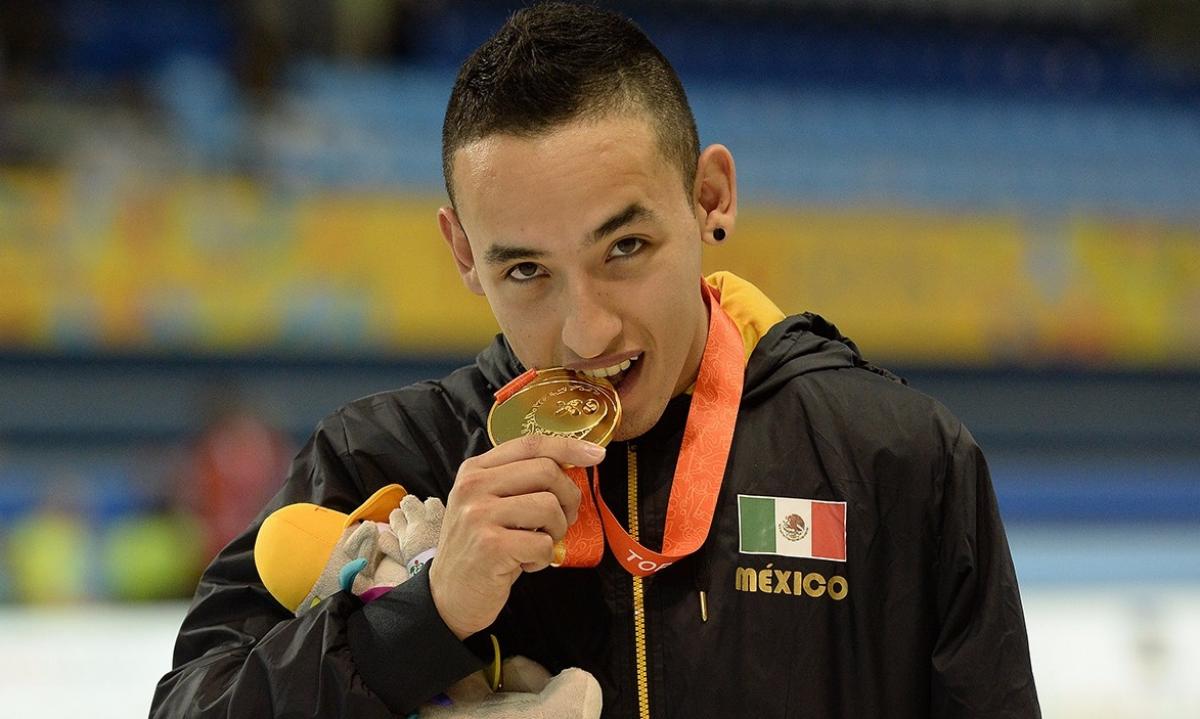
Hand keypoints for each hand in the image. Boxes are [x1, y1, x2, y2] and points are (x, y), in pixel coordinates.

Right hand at [429, 434, 604, 638]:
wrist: (449, 596)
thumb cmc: (480, 548)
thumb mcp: (490, 505)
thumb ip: (520, 482)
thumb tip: (574, 464)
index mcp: (476, 470)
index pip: (531, 444)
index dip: (569, 446)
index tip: (596, 455)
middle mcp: (474, 486)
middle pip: (547, 471)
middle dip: (569, 498)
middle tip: (564, 520)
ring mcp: (479, 515)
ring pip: (549, 506)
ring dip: (556, 531)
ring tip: (539, 545)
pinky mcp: (490, 547)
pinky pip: (542, 543)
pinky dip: (544, 557)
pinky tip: (526, 564)